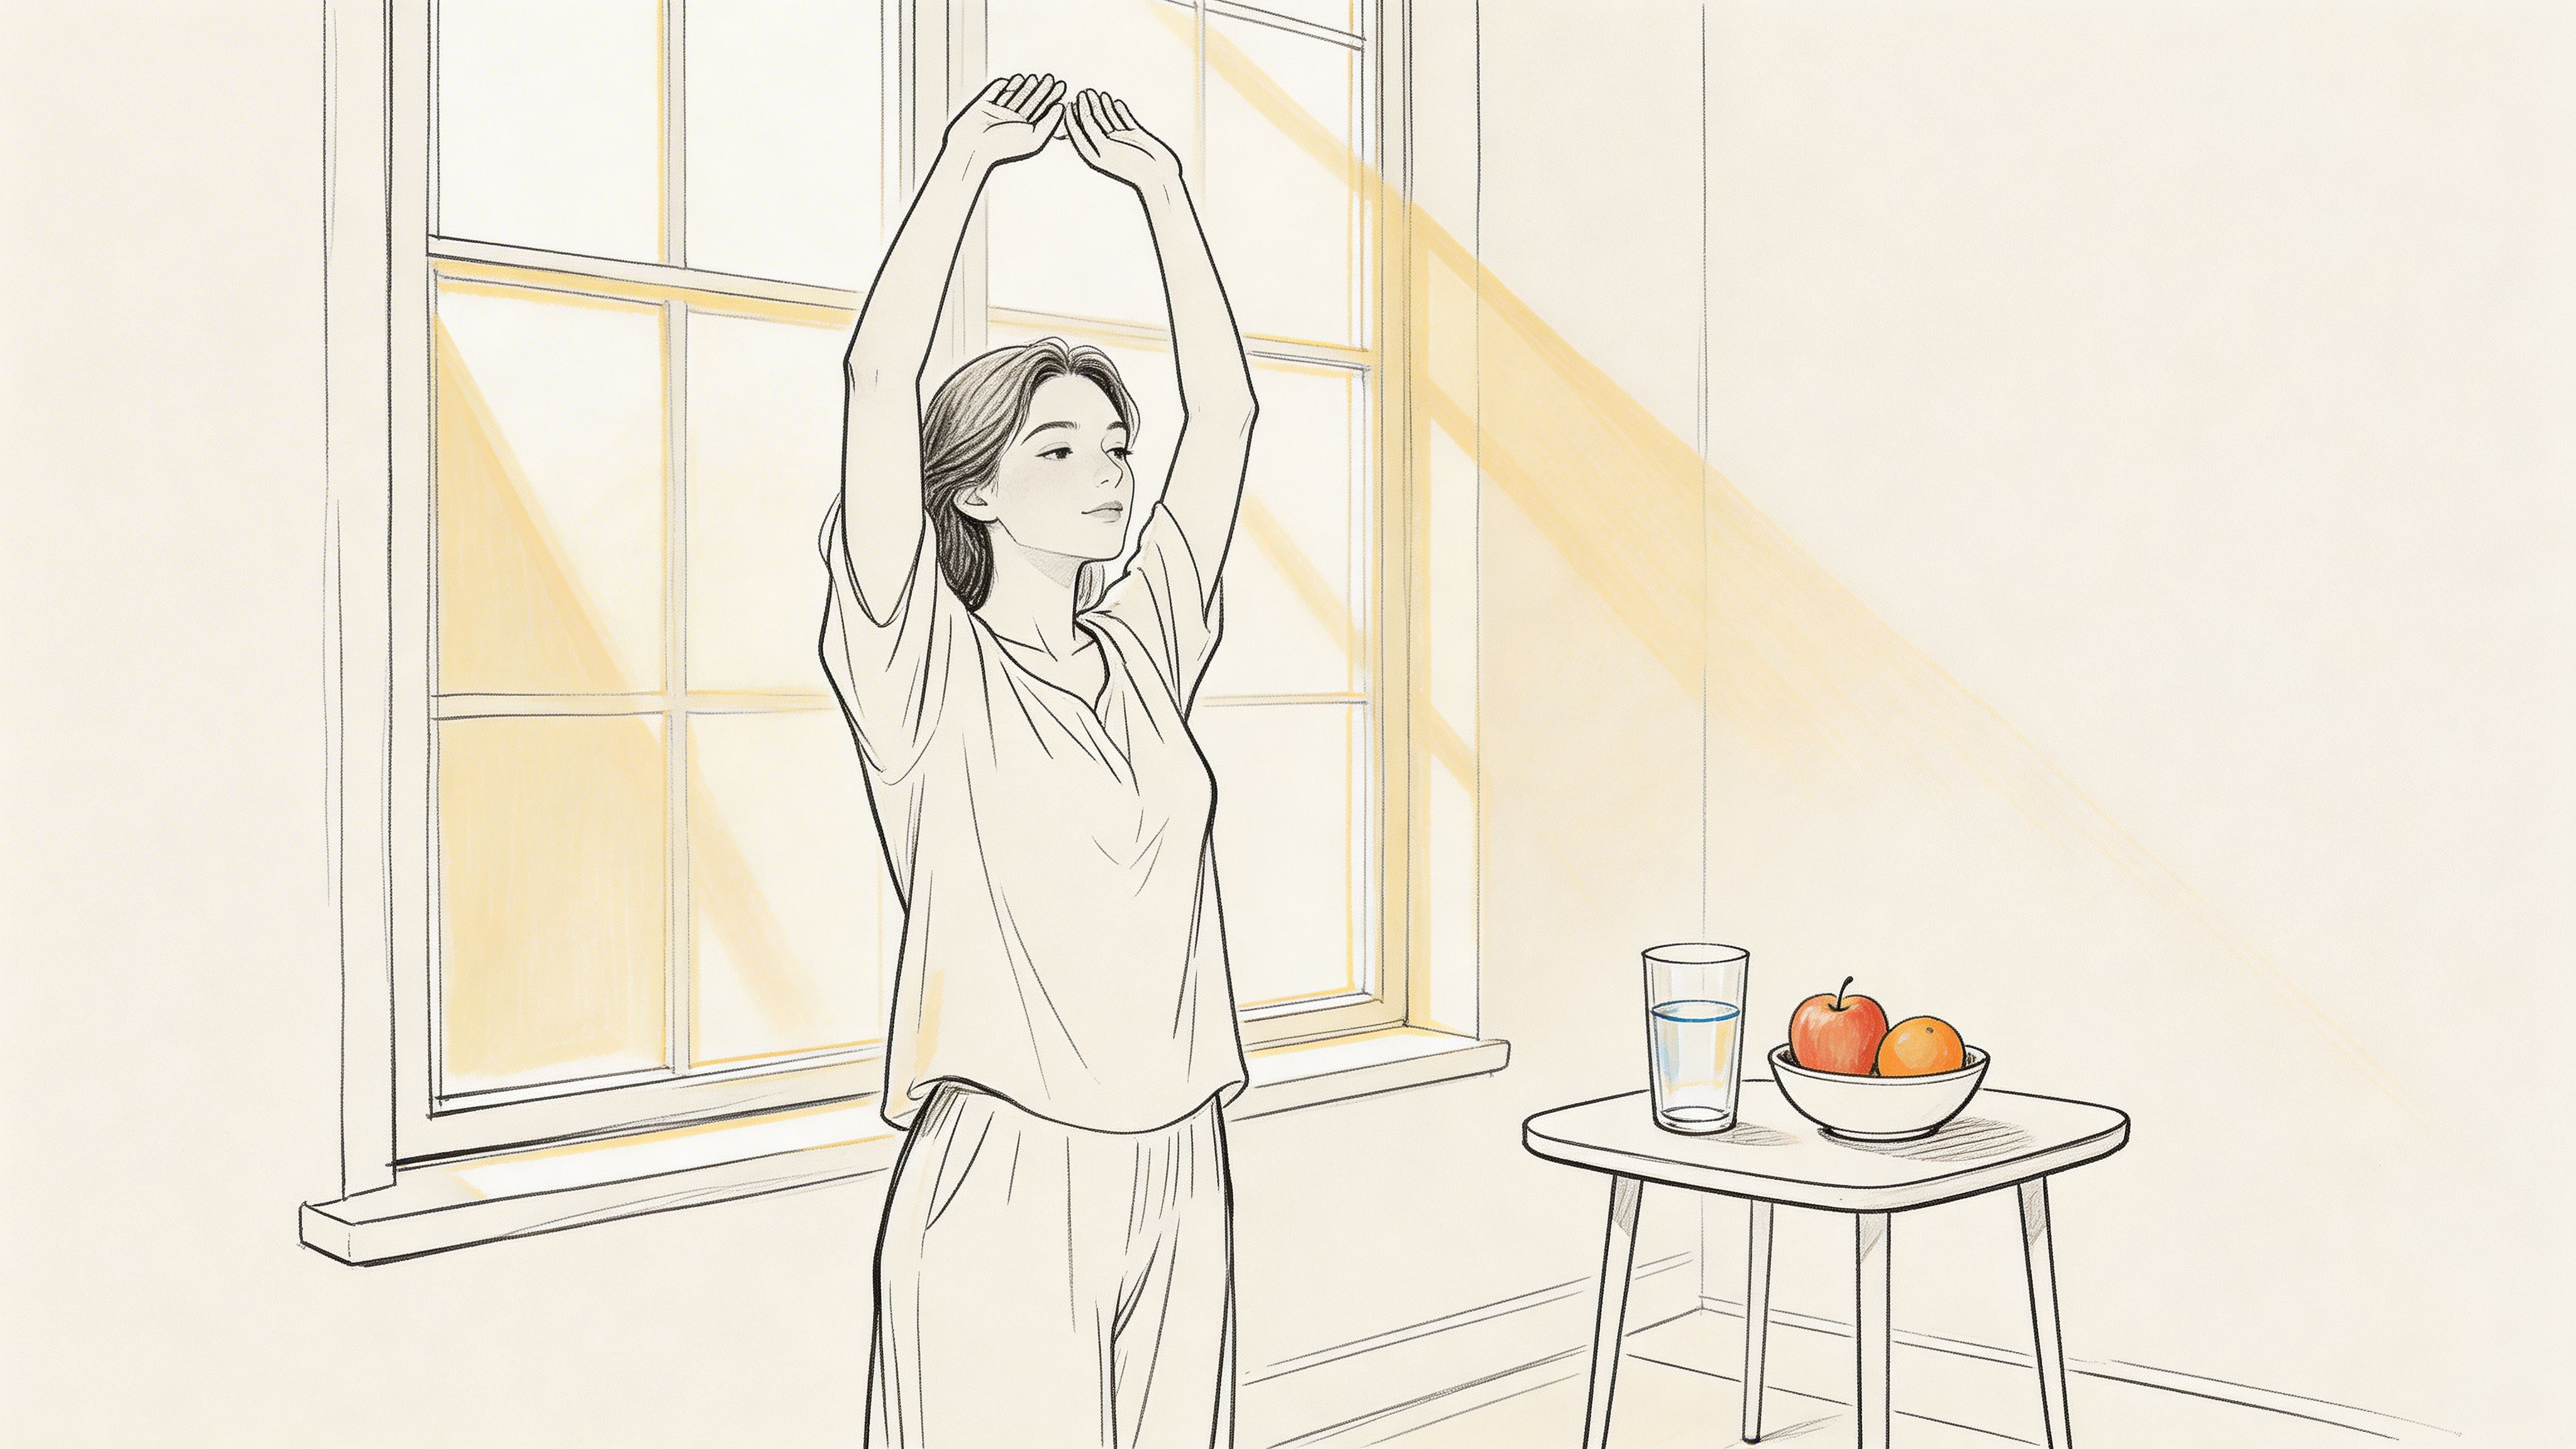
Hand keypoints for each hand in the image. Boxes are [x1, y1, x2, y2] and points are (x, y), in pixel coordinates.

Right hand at [943, 73, 1067, 170]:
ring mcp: (998, 111)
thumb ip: (1049, 124)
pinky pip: (994, 92)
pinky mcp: (983, 104)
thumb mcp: (1034, 138)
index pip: (1041, 110)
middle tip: (1050, 78)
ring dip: (1024, 86)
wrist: (974, 147)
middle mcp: (1013, 120)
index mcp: (1025, 129)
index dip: (1052, 97)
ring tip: (1034, 78)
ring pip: (1014, 95)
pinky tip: (1013, 79)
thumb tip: (1061, 107)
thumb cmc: (1004, 147)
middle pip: (1030, 100)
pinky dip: (1003, 86)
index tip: (1062, 86)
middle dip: (1040, 89)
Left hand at [1065, 89, 1183, 193]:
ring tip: (1100, 94)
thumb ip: (1092, 130)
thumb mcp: (1105, 148)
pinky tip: (1117, 102)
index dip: (1073, 118)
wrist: (1158, 175)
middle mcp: (1105, 146)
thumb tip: (1083, 112)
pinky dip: (1120, 111)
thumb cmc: (1130, 166)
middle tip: (1084, 92)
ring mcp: (1120, 140)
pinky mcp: (1134, 135)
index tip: (1070, 103)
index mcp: (1094, 153)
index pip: (1078, 133)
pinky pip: (1125, 120)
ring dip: (1104, 106)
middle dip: (1088, 108)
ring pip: (1109, 119)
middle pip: (1093, 123)